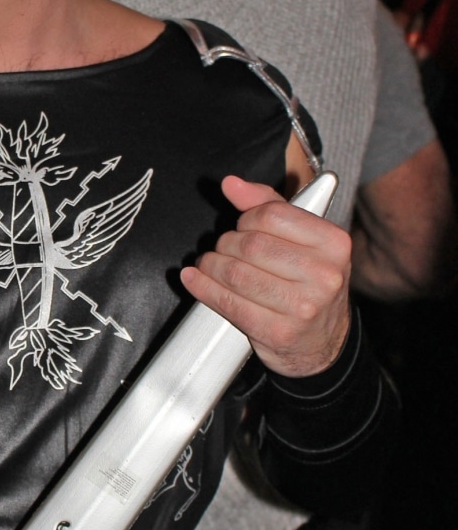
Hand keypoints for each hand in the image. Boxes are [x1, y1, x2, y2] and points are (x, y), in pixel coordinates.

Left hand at [180, 175, 350, 376]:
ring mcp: (303, 307)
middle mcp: (324, 275)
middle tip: (222, 249)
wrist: (323, 344)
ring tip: (208, 264)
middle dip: (226, 243)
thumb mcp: (304, 242)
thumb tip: (232, 185)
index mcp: (334, 243)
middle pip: (251, 244)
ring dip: (211, 266)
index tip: (240, 226)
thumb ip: (269, 206)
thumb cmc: (310, 286)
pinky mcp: (278, 332)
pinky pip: (228, 303)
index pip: (272, 215)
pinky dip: (204, 288)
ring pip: (236, 273)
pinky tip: (196, 280)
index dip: (246, 218)